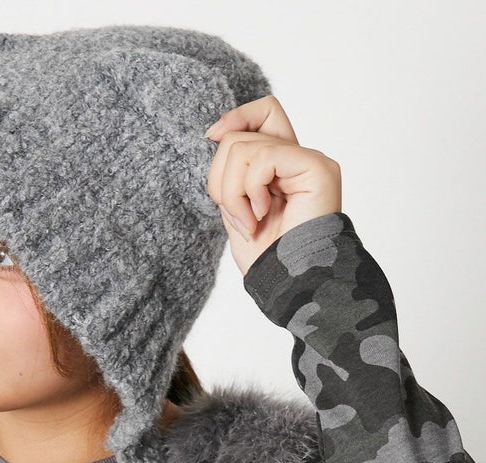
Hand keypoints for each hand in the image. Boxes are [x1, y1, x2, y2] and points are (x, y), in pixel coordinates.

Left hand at [204, 95, 341, 275]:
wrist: (291, 284)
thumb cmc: (268, 259)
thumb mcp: (235, 210)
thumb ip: (231, 176)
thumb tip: (216, 134)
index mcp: (281, 167)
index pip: (263, 113)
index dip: (235, 118)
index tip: (211, 136)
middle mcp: (298, 159)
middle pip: (240, 134)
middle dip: (221, 179)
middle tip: (236, 215)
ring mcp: (309, 161)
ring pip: (243, 148)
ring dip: (233, 193)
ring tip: (250, 222)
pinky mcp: (316, 167)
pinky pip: (264, 158)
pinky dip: (250, 190)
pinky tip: (261, 215)